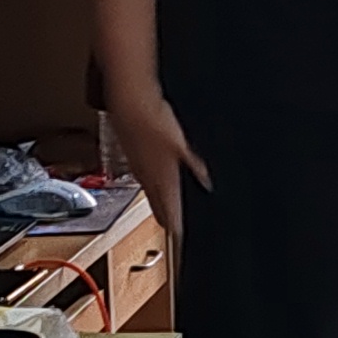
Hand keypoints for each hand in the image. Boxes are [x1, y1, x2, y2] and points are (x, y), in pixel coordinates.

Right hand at [112, 89, 212, 242]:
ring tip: (169, 209)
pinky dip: (152, 183)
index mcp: (162, 180)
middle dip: (168, 220)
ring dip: (159, 203)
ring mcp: (137, 167)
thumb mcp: (184, 146)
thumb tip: (208, 181)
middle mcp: (147, 178)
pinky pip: (143, 176)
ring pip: (149, 194)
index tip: (184, 236)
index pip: (169, 215)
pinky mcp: (131, 154)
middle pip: (158, 209)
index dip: (178, 228)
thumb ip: (197, 165)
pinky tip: (157, 176)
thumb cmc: (154, 120)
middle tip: (177, 229)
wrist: (129, 100)